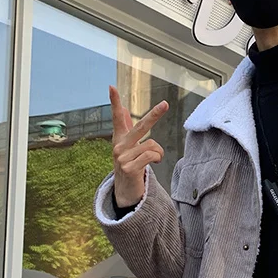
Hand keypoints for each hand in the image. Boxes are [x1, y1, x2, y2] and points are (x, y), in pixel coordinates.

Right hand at [110, 85, 168, 207]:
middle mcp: (118, 146)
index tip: (111, 86)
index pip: (116, 118)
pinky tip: (154, 164)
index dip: (114, 102)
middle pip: (141, 127)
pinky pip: (151, 156)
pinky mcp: (128, 168)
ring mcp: (122, 158)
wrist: (125, 191)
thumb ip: (125, 127)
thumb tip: (122, 108)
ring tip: (155, 159)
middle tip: (166, 104)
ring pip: (152, 145)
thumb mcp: (127, 146)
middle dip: (154, 115)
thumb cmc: (130, 165)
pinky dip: (157, 158)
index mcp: (119, 138)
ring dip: (159, 152)